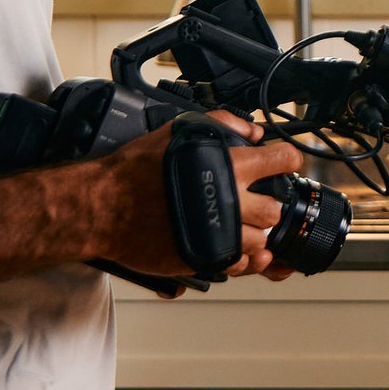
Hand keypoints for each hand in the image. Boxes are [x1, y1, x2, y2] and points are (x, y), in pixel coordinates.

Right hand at [97, 111, 305, 281]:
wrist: (101, 207)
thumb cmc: (134, 170)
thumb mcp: (180, 131)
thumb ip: (223, 125)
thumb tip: (253, 132)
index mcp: (231, 166)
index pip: (284, 160)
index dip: (287, 160)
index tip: (284, 164)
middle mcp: (232, 200)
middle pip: (275, 209)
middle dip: (267, 204)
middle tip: (251, 201)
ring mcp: (219, 233)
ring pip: (261, 241)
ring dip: (253, 233)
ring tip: (234, 225)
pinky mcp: (204, 258)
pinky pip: (236, 264)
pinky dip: (236, 257)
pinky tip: (227, 246)